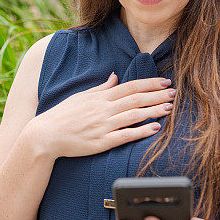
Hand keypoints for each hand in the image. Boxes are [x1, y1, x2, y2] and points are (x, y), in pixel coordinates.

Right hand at [30, 72, 175, 159]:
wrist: (45, 135)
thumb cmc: (62, 116)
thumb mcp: (81, 97)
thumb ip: (100, 88)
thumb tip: (115, 77)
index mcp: (100, 98)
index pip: (130, 87)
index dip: (149, 83)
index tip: (165, 81)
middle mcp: (103, 109)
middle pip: (136, 99)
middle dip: (157, 95)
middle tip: (175, 93)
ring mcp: (103, 126)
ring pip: (133, 115)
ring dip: (154, 110)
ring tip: (170, 108)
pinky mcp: (101, 142)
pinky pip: (125, 136)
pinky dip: (141, 131)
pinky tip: (155, 128)